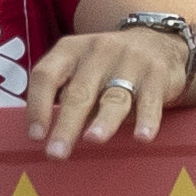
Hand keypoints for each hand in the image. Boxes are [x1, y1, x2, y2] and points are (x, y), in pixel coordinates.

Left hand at [27, 24, 195, 155]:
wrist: (159, 42)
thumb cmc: (109, 66)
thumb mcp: (82, 69)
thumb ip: (67, 97)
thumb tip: (49, 137)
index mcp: (70, 50)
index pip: (46, 75)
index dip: (38, 105)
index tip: (36, 135)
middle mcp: (98, 51)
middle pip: (78, 92)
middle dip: (67, 125)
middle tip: (57, 153)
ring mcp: (129, 61)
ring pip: (113, 97)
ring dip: (103, 120)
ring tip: (93, 139)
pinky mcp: (156, 73)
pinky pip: (149, 101)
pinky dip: (146, 120)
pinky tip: (142, 136)